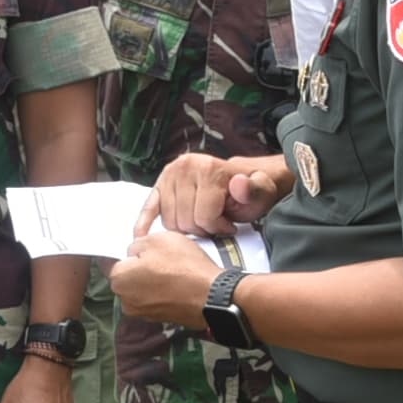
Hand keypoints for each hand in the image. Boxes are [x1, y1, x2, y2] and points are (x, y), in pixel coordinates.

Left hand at [110, 227, 222, 327]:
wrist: (212, 296)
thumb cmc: (183, 266)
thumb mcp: (158, 238)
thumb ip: (137, 243)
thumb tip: (134, 252)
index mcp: (119, 278)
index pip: (115, 260)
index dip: (131, 252)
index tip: (146, 250)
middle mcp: (125, 300)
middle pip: (129, 277)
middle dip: (141, 268)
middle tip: (163, 258)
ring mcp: (143, 313)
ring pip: (142, 289)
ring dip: (153, 281)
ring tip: (174, 272)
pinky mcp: (160, 319)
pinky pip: (156, 300)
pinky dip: (163, 293)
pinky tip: (179, 285)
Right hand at [140, 151, 290, 238]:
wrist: (241, 177)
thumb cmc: (250, 190)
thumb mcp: (262, 190)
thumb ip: (255, 189)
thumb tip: (238, 184)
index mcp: (209, 169)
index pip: (204, 217)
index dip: (218, 228)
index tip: (229, 225)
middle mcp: (185, 167)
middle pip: (185, 222)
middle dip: (202, 230)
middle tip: (215, 224)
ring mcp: (169, 175)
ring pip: (170, 222)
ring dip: (186, 229)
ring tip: (202, 220)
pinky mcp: (159, 185)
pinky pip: (148, 208)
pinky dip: (144, 222)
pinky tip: (140, 235)